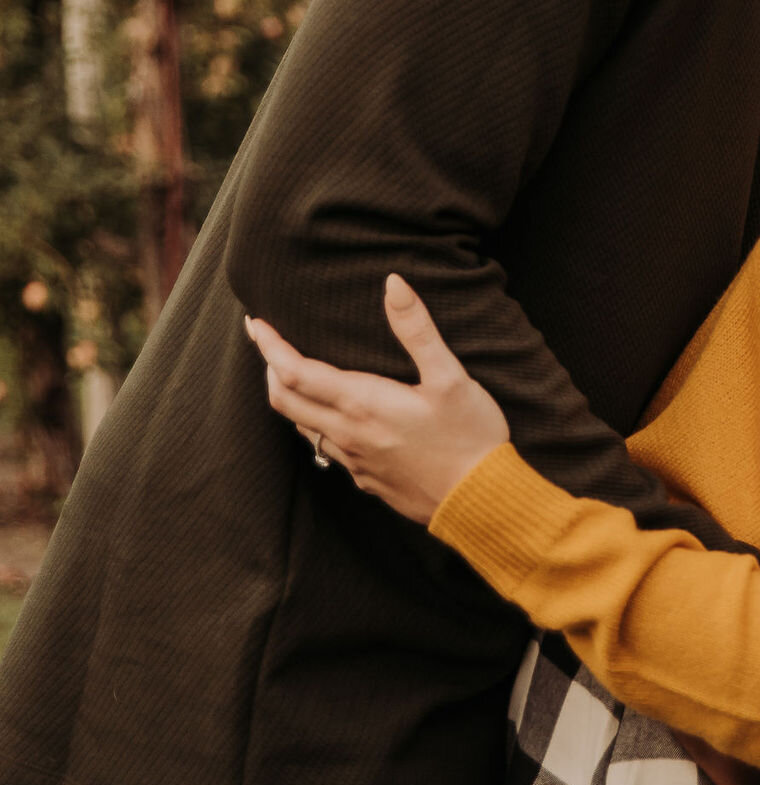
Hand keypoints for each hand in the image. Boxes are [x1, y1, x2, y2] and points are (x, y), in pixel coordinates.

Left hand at [244, 275, 509, 522]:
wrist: (479, 501)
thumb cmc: (468, 435)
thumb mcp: (450, 376)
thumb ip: (417, 329)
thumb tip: (393, 283)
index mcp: (362, 404)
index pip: (295, 373)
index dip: (270, 346)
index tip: (255, 323)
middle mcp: (349, 434)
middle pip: (285, 402)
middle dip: (270, 368)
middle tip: (267, 343)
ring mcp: (355, 461)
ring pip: (302, 427)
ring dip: (289, 397)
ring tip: (294, 374)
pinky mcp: (367, 479)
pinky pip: (326, 448)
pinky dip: (314, 423)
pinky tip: (335, 416)